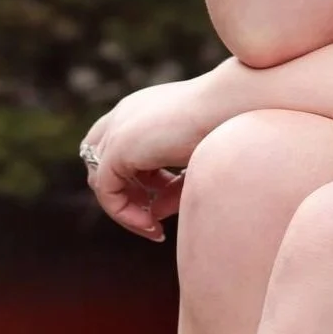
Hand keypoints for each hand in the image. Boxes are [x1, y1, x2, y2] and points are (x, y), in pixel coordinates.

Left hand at [80, 72, 229, 240]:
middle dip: (124, 192)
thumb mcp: (194, 159)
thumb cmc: (225, 125)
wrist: (232, 106)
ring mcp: (117, 129)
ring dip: (125, 208)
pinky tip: (153, 225)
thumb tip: (152, 212)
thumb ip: (170, 187)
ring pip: (101, 181)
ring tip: (154, 227)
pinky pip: (107, 193)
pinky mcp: (117, 147)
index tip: (164, 194)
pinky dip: (125, 214)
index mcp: (143, 107)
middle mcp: (124, 114)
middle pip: (100, 163)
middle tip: (152, 215)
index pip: (116, 146)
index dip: (133, 176)